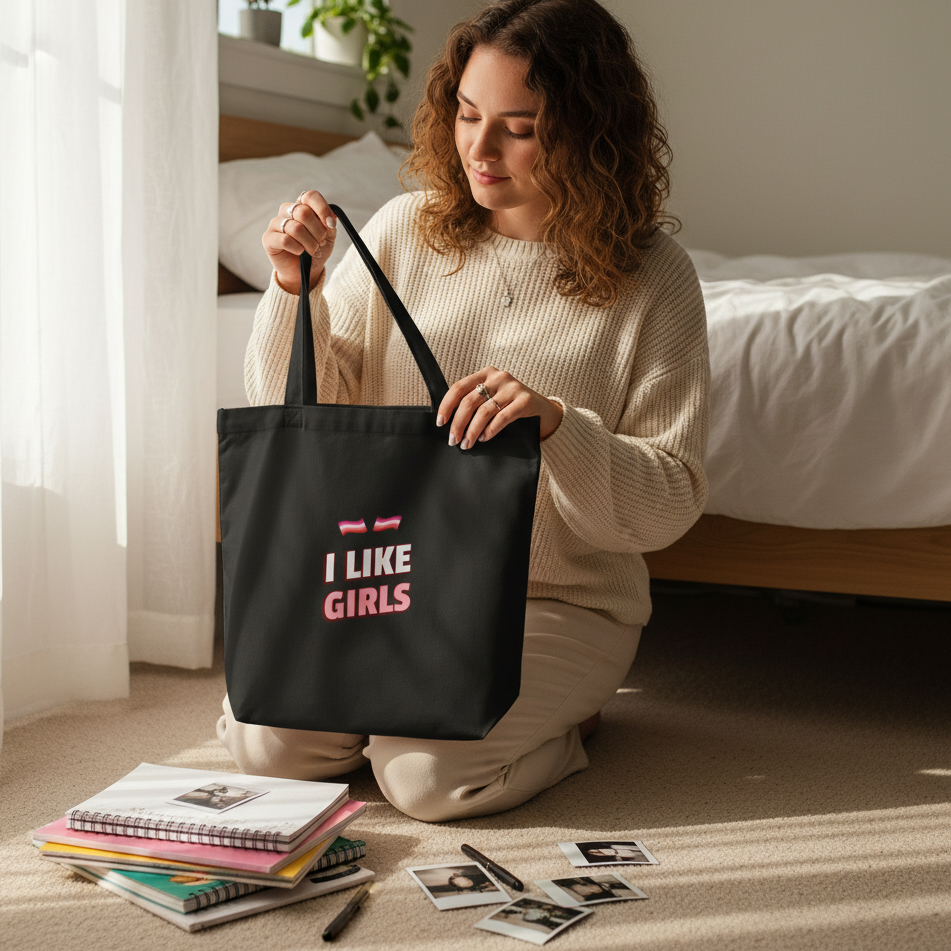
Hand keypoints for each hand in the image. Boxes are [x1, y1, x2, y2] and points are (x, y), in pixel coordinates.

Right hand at [263, 190, 337, 294]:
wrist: (304, 272)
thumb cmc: (315, 251)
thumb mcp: (329, 238)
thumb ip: (330, 225)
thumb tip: (332, 217)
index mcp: (302, 206)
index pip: (310, 196)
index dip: (322, 209)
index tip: (331, 225)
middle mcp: (287, 211)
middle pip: (304, 212)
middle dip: (318, 231)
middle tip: (321, 242)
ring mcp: (276, 223)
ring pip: (295, 228)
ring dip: (310, 243)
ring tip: (313, 251)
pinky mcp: (268, 238)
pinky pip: (285, 240)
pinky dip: (297, 248)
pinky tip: (300, 253)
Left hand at [437, 366, 563, 448]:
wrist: (545, 411)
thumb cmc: (512, 407)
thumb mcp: (493, 398)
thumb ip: (475, 403)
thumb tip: (450, 423)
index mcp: (486, 374)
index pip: (459, 388)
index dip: (446, 406)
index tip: (440, 423)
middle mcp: (498, 377)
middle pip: (469, 401)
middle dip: (458, 423)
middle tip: (453, 440)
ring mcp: (512, 388)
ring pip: (484, 411)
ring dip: (472, 431)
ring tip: (467, 444)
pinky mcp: (525, 400)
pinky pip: (502, 417)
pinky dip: (490, 430)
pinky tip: (484, 438)